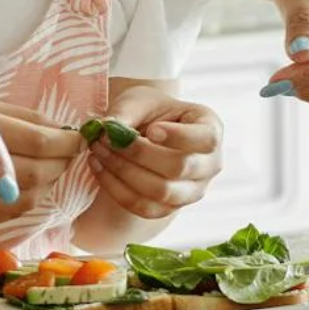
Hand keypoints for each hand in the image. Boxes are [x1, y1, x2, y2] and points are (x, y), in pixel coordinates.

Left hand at [85, 89, 222, 220]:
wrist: (145, 130)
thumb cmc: (149, 111)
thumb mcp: (139, 100)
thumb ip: (125, 112)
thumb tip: (107, 129)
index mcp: (211, 129)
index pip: (205, 138)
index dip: (179, 137)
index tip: (151, 130)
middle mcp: (210, 164)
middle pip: (180, 168)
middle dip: (138, 154)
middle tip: (107, 138)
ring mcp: (192, 191)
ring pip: (161, 192)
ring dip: (123, 172)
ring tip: (98, 151)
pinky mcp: (170, 208)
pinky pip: (144, 207)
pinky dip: (116, 189)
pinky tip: (98, 167)